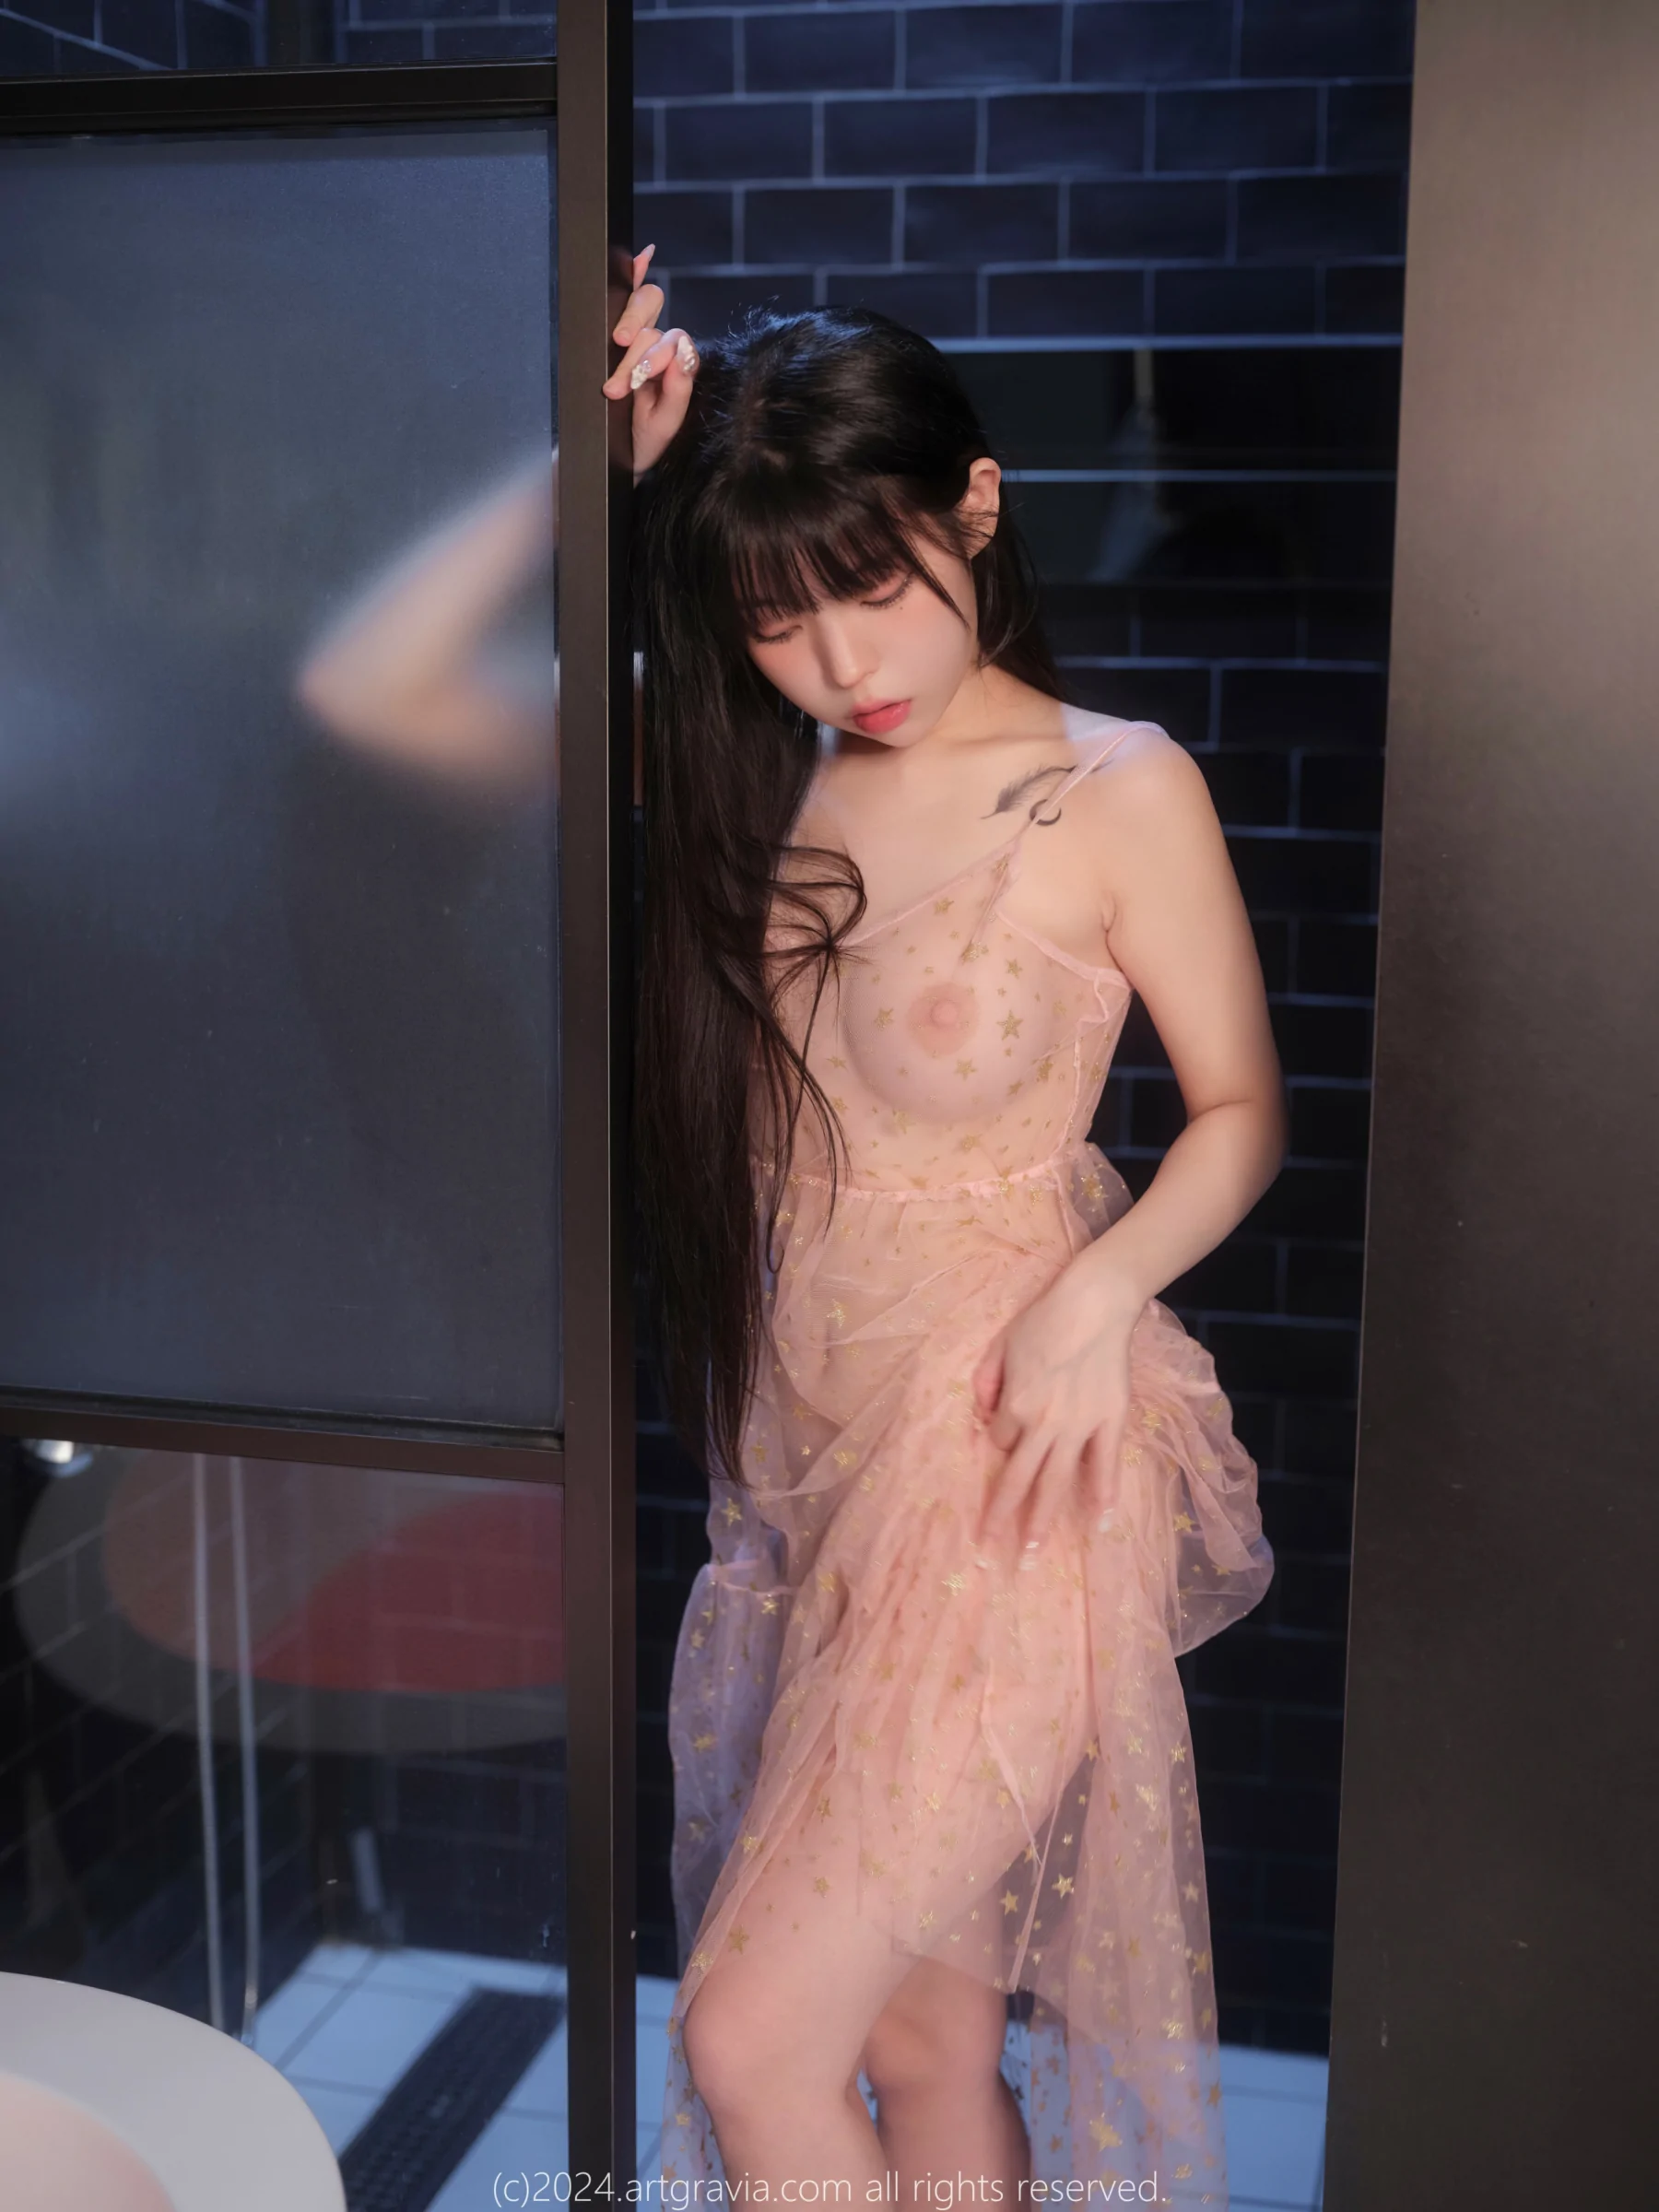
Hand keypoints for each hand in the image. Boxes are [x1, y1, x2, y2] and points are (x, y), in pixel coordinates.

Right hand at [600, 245, 698, 479]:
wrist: (617, 460)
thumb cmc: (644, 444)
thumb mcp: (665, 426)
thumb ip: (679, 390)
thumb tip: (682, 351)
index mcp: (678, 369)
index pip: (673, 342)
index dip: (652, 357)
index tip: (633, 382)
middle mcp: (662, 351)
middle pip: (654, 321)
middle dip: (636, 348)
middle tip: (621, 376)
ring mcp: (639, 343)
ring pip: (637, 317)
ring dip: (623, 340)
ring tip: (611, 379)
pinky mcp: (617, 341)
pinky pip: (627, 298)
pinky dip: (635, 274)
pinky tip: (642, 257)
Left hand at [970, 1269, 1143, 1551]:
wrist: (1093, 1304)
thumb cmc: (1043, 1319)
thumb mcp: (999, 1345)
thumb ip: (986, 1381)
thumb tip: (981, 1415)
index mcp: (1015, 1404)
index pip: (1000, 1442)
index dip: (1000, 1443)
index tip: (1007, 1438)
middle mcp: (1043, 1424)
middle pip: (1018, 1480)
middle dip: (1002, 1518)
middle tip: (989, 1554)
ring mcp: (1079, 1427)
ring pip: (1056, 1483)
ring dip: (1042, 1521)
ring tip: (1032, 1554)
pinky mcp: (1110, 1422)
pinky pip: (1105, 1466)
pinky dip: (1103, 1496)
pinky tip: (1100, 1525)